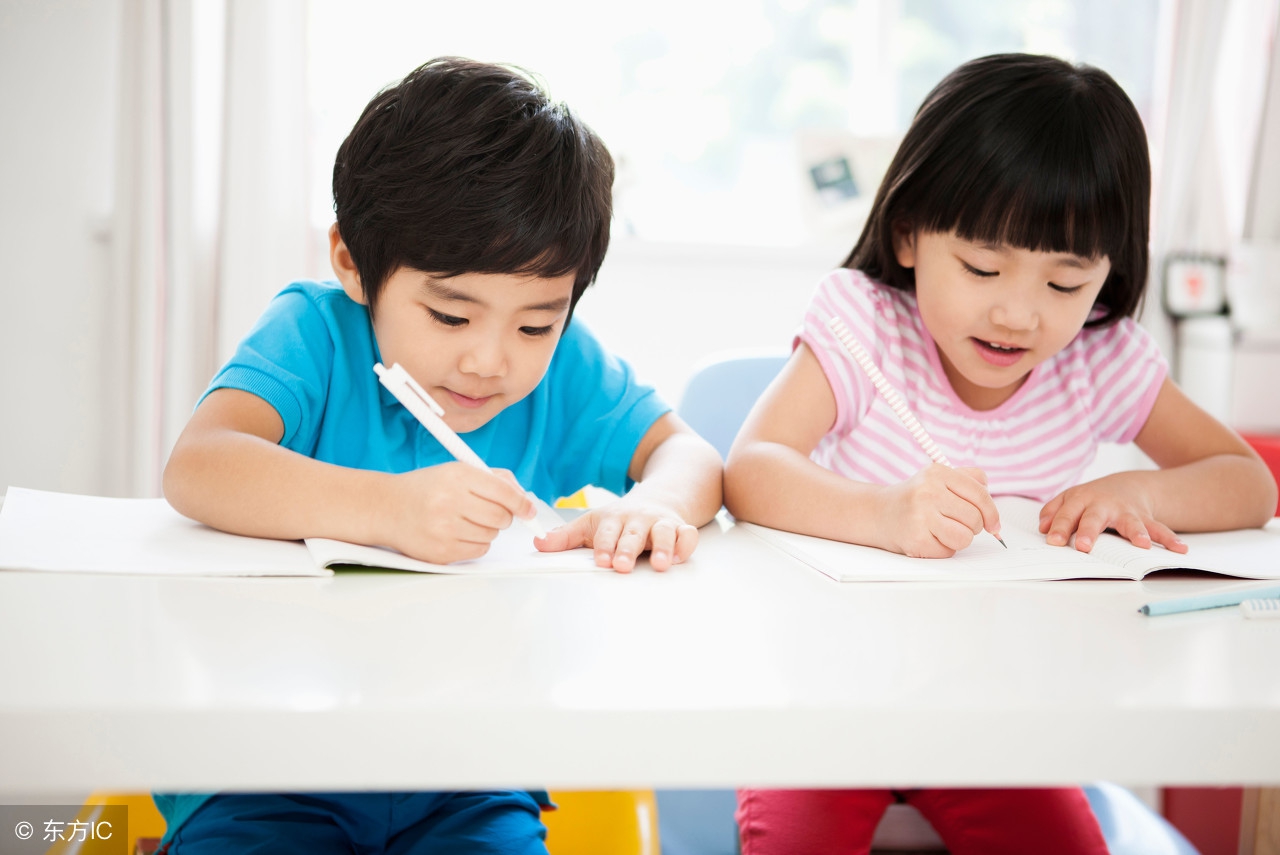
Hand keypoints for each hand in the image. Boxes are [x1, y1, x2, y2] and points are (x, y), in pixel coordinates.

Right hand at [379, 463, 535, 563]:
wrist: (386, 508)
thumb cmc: (426, 488)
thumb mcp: (456, 471)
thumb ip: (493, 479)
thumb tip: (524, 499)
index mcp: (457, 476)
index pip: (503, 493)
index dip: (521, 504)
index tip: (528, 511)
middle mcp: (449, 502)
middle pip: (501, 517)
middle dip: (503, 516)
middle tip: (490, 511)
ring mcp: (444, 529)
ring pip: (491, 535)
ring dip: (487, 529)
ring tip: (466, 520)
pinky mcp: (441, 552)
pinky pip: (478, 550)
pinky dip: (476, 543)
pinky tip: (458, 532)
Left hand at [534, 497, 698, 572]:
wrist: (659, 496)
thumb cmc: (622, 518)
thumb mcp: (593, 522)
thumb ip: (566, 537)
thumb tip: (538, 543)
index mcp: (614, 519)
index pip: (606, 532)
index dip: (604, 546)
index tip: (601, 559)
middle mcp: (638, 520)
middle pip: (633, 534)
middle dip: (627, 549)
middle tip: (622, 565)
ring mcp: (660, 523)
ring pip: (662, 533)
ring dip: (661, 547)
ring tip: (659, 564)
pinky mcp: (680, 528)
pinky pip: (687, 535)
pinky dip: (686, 544)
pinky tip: (680, 556)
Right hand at [879, 465, 1001, 557]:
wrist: (878, 513)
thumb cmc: (916, 498)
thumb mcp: (939, 478)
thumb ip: (970, 482)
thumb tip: (993, 516)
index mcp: (937, 473)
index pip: (980, 495)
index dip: (992, 513)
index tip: (993, 525)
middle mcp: (928, 492)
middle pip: (975, 519)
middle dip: (971, 526)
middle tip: (954, 522)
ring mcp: (920, 516)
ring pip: (965, 537)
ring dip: (958, 538)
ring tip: (942, 530)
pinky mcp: (916, 540)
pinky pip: (948, 552)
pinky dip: (942, 549)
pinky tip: (928, 538)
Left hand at [1039, 473, 1186, 553]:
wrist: (1125, 486)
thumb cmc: (1091, 499)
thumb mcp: (1069, 500)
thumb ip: (1053, 512)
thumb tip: (1043, 528)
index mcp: (1081, 500)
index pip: (1068, 514)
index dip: (1060, 527)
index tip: (1053, 542)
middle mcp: (1104, 504)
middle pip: (1094, 517)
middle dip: (1089, 531)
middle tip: (1084, 546)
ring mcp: (1126, 511)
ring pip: (1132, 522)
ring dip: (1136, 533)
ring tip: (1141, 544)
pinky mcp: (1145, 519)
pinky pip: (1159, 529)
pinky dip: (1170, 539)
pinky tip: (1181, 550)